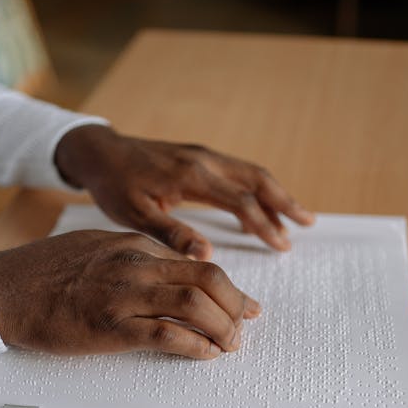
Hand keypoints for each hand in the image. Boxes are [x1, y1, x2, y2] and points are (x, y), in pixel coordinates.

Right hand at [0, 230, 260, 358]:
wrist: (7, 290)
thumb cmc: (47, 271)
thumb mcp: (97, 248)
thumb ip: (134, 256)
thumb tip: (168, 272)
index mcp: (135, 245)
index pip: (197, 262)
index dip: (229, 286)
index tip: (244, 304)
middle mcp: (136, 266)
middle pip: (207, 278)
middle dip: (236, 304)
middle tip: (247, 324)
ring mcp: (125, 295)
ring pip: (194, 304)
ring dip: (222, 327)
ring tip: (231, 344)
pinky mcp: (112, 327)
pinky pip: (167, 334)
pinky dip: (195, 345)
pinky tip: (206, 354)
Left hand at [54, 125, 314, 259]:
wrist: (99, 152)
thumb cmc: (114, 185)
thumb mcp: (136, 215)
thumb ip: (172, 233)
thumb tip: (207, 255)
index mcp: (192, 177)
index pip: (241, 202)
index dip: (265, 226)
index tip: (283, 246)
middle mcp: (204, 161)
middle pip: (257, 179)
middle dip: (285, 202)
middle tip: (308, 224)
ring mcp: (202, 156)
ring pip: (250, 173)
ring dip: (274, 194)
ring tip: (293, 218)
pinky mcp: (197, 157)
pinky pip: (235, 171)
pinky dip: (254, 189)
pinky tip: (255, 208)